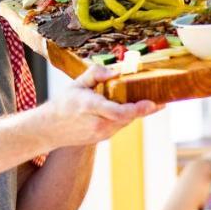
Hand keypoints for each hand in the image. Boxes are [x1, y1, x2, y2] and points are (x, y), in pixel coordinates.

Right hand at [37, 65, 162, 146]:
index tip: (153, 103)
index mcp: (89, 107)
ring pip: (126, 122)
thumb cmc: (63, 104)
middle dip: (144, 108)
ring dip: (136, 111)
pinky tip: (132, 107)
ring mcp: (101, 133)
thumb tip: (115, 71)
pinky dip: (127, 116)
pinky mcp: (103, 138)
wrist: (49, 130)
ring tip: (151, 100)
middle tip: (162, 98)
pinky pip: (120, 125)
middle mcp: (97, 123)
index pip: (118, 112)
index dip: (137, 109)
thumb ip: (96, 74)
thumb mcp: (76, 83)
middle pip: (128, 117)